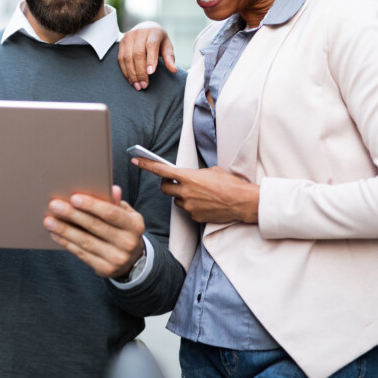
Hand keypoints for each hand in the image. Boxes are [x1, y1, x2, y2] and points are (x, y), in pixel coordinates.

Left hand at [43, 185, 145, 279]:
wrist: (132, 260)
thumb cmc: (124, 231)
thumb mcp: (127, 216)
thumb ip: (117, 204)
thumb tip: (112, 189)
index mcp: (135, 225)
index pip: (111, 213)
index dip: (92, 205)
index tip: (74, 198)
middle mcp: (128, 243)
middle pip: (95, 226)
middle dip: (73, 214)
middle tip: (54, 205)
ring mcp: (116, 258)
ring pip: (85, 241)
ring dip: (65, 230)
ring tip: (49, 220)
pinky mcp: (105, 269)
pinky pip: (82, 254)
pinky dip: (67, 243)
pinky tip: (56, 234)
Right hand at [118, 21, 176, 89]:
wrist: (145, 28)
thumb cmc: (158, 40)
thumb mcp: (167, 46)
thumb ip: (169, 58)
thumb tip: (173, 70)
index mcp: (153, 32)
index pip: (151, 46)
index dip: (151, 60)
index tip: (151, 73)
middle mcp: (139, 33)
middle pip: (138, 54)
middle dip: (140, 72)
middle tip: (144, 85)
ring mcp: (128, 36)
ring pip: (127, 57)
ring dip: (132, 74)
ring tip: (138, 85)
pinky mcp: (121, 42)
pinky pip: (121, 59)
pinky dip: (125, 71)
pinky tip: (131, 80)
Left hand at [132, 158, 258, 223]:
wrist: (241, 202)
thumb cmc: (230, 183)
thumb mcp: (212, 171)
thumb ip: (196, 174)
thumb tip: (190, 178)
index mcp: (188, 177)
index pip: (162, 171)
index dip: (147, 165)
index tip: (136, 160)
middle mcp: (185, 192)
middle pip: (165, 189)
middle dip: (168, 186)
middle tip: (175, 183)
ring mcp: (189, 206)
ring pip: (178, 201)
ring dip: (183, 197)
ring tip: (200, 195)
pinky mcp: (195, 217)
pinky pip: (188, 211)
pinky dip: (194, 207)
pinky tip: (207, 204)